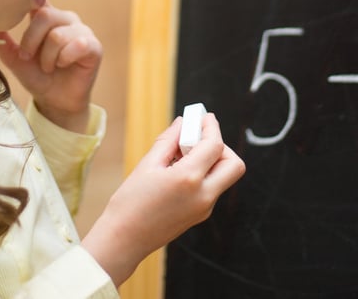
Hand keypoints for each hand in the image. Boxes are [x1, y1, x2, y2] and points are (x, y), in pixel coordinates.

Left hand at [0, 1, 101, 132]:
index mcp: (48, 16)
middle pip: (45, 15)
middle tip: (28, 57)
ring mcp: (82, 31)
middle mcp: (66, 19)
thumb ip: (0, 39)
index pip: (38, 0)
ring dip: (48, 57)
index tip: (15, 12)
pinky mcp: (94, 46)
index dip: (28, 2)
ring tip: (49, 67)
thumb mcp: (13, 57)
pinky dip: (64, 58)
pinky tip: (64, 65)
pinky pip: (77, 45)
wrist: (55, 101)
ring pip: (58, 35)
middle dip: (31, 41)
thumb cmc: (37, 76)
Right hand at [81, 113, 245, 285]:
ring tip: (183, 156)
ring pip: (224, 176)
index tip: (204, 117)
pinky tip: (180, 171)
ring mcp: (205, 208)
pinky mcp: (201, 215)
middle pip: (234, 164)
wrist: (124, 240)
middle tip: (198, 140)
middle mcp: (203, 195)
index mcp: (188, 179)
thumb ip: (169, 140)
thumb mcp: (148, 165)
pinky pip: (213, 188)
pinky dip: (204, 174)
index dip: (211, 127)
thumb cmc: (130, 203)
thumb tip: (183, 123)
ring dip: (212, 160)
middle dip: (221, 147)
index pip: (214, 145)